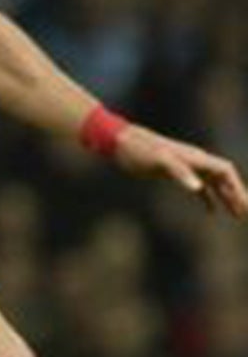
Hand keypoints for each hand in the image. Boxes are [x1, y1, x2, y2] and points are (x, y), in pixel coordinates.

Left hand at [113, 126, 247, 217]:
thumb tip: (198, 188)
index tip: (243, 204)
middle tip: (245, 214)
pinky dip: (207, 198)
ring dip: (226, 198)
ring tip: (237, 215)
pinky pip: (198, 186)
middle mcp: (194, 161)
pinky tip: (211, 211)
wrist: (121, 142)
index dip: (236, 186)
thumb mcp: (160, 161)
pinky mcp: (173, 172)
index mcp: (195, 158)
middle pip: (224, 178)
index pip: (225, 170)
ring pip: (214, 183)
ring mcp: (185, 166)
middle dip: (236, 194)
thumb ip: (180, 173)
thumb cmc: (140, 151)